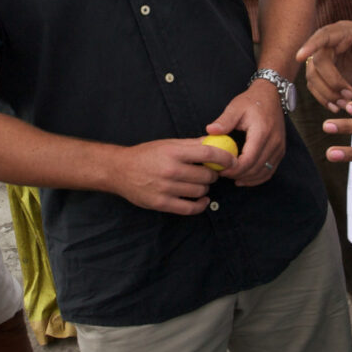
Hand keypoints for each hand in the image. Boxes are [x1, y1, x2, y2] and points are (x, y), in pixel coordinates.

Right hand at [110, 139, 228, 213]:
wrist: (120, 170)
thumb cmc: (146, 155)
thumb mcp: (168, 144)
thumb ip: (192, 144)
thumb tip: (216, 142)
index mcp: (173, 152)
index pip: (207, 154)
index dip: (224, 158)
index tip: (232, 161)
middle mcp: (170, 170)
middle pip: (206, 176)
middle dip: (213, 175)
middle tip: (210, 173)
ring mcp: (166, 188)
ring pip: (200, 192)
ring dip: (205, 189)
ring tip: (200, 184)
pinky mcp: (162, 204)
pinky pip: (190, 209)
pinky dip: (200, 205)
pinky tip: (201, 200)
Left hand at [206, 79, 285, 186]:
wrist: (271, 96)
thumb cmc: (251, 101)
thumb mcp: (235, 107)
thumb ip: (224, 120)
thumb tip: (210, 131)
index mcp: (262, 132)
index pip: (248, 159)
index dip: (234, 169)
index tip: (220, 170)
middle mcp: (274, 142)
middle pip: (255, 168)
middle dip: (238, 175)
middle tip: (221, 174)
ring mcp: (279, 148)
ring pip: (264, 172)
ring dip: (247, 179)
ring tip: (231, 177)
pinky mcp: (280, 151)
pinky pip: (270, 170)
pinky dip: (257, 178)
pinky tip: (244, 179)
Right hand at [296, 21, 351, 111]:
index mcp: (338, 32)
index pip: (322, 37)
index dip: (310, 46)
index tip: (299, 56)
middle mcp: (325, 45)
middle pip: (318, 63)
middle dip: (332, 82)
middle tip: (350, 95)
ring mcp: (320, 59)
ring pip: (313, 77)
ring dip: (327, 93)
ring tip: (344, 104)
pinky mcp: (319, 73)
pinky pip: (314, 87)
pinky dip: (323, 99)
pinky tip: (334, 107)